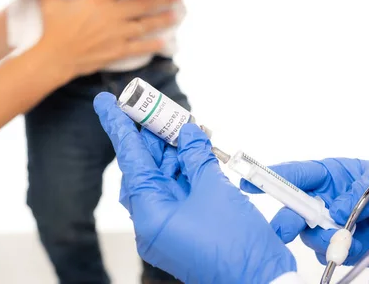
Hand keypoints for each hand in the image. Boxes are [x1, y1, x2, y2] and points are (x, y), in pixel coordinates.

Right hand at [35, 0, 178, 76]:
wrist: (53, 58)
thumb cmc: (51, 29)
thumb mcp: (47, 1)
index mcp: (98, 1)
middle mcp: (111, 16)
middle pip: (142, 4)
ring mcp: (116, 35)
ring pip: (145, 25)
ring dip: (162, 19)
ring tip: (177, 14)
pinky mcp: (116, 52)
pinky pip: (139, 47)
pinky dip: (153, 45)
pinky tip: (166, 42)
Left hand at [94, 93, 296, 283]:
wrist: (263, 283)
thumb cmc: (237, 245)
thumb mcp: (215, 190)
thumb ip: (196, 156)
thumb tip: (187, 132)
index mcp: (150, 214)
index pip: (130, 160)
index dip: (118, 126)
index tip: (105, 103)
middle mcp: (152, 221)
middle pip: (145, 168)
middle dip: (154, 137)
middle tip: (156, 109)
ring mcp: (168, 227)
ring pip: (163, 179)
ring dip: (174, 152)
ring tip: (185, 126)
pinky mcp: (184, 228)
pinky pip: (178, 192)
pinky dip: (186, 171)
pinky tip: (196, 148)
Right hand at [241, 159, 368, 264]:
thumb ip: (356, 193)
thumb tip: (335, 211)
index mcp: (326, 175)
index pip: (295, 174)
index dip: (270, 178)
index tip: (250, 182)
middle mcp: (321, 199)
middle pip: (293, 209)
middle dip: (286, 221)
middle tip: (283, 232)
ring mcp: (327, 222)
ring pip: (308, 234)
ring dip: (320, 239)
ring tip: (341, 239)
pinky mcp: (337, 243)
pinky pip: (326, 252)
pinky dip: (337, 252)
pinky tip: (352, 246)